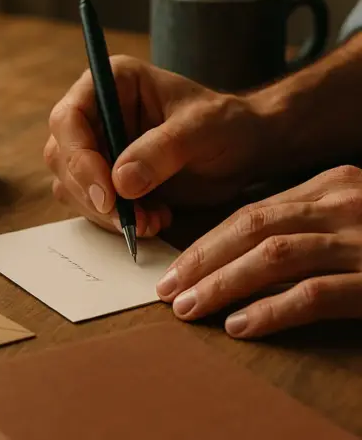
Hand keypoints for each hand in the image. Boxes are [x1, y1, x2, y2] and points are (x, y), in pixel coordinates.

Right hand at [45, 55, 271, 236]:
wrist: (241, 149)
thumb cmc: (225, 124)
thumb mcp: (202, 129)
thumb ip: (162, 150)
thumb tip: (120, 182)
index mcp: (113, 81)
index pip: (69, 118)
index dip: (79, 157)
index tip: (107, 195)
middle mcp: (96, 111)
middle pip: (62, 155)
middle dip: (92, 193)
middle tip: (130, 220)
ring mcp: (97, 146)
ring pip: (71, 185)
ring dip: (105, 212)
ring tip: (152, 220)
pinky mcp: (105, 176)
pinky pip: (91, 205)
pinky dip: (117, 220)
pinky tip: (154, 219)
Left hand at [157, 165, 361, 337]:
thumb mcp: (349, 216)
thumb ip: (302, 224)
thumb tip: (238, 256)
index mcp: (330, 186)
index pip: (252, 213)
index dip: (207, 242)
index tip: (176, 268)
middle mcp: (342, 204)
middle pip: (253, 229)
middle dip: (202, 261)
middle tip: (168, 289)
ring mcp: (361, 240)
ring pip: (273, 257)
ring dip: (223, 285)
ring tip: (189, 308)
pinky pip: (314, 295)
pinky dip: (270, 310)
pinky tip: (238, 325)